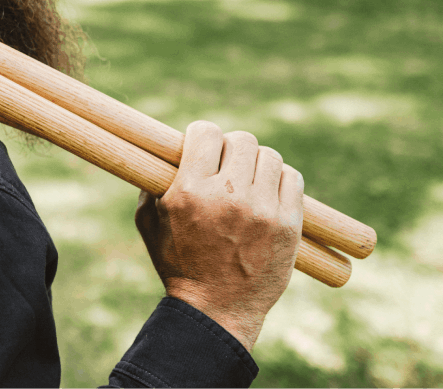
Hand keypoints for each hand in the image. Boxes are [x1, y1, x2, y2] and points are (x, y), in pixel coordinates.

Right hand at [134, 120, 304, 351]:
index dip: (203, 135)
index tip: (203, 146)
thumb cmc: (178, 264)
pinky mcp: (288, 224)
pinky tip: (268, 193)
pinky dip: (280, 180)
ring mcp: (262, 210)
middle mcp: (228, 196)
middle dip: (231, 148)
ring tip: (249, 182)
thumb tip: (163, 152)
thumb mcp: (150, 223)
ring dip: (257, 164)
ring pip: (269, 156)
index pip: (206, 132)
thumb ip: (152, 183)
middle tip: (227, 166)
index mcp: (190, 192)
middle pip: (241, 140)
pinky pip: (292, 179)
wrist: (215, 310)